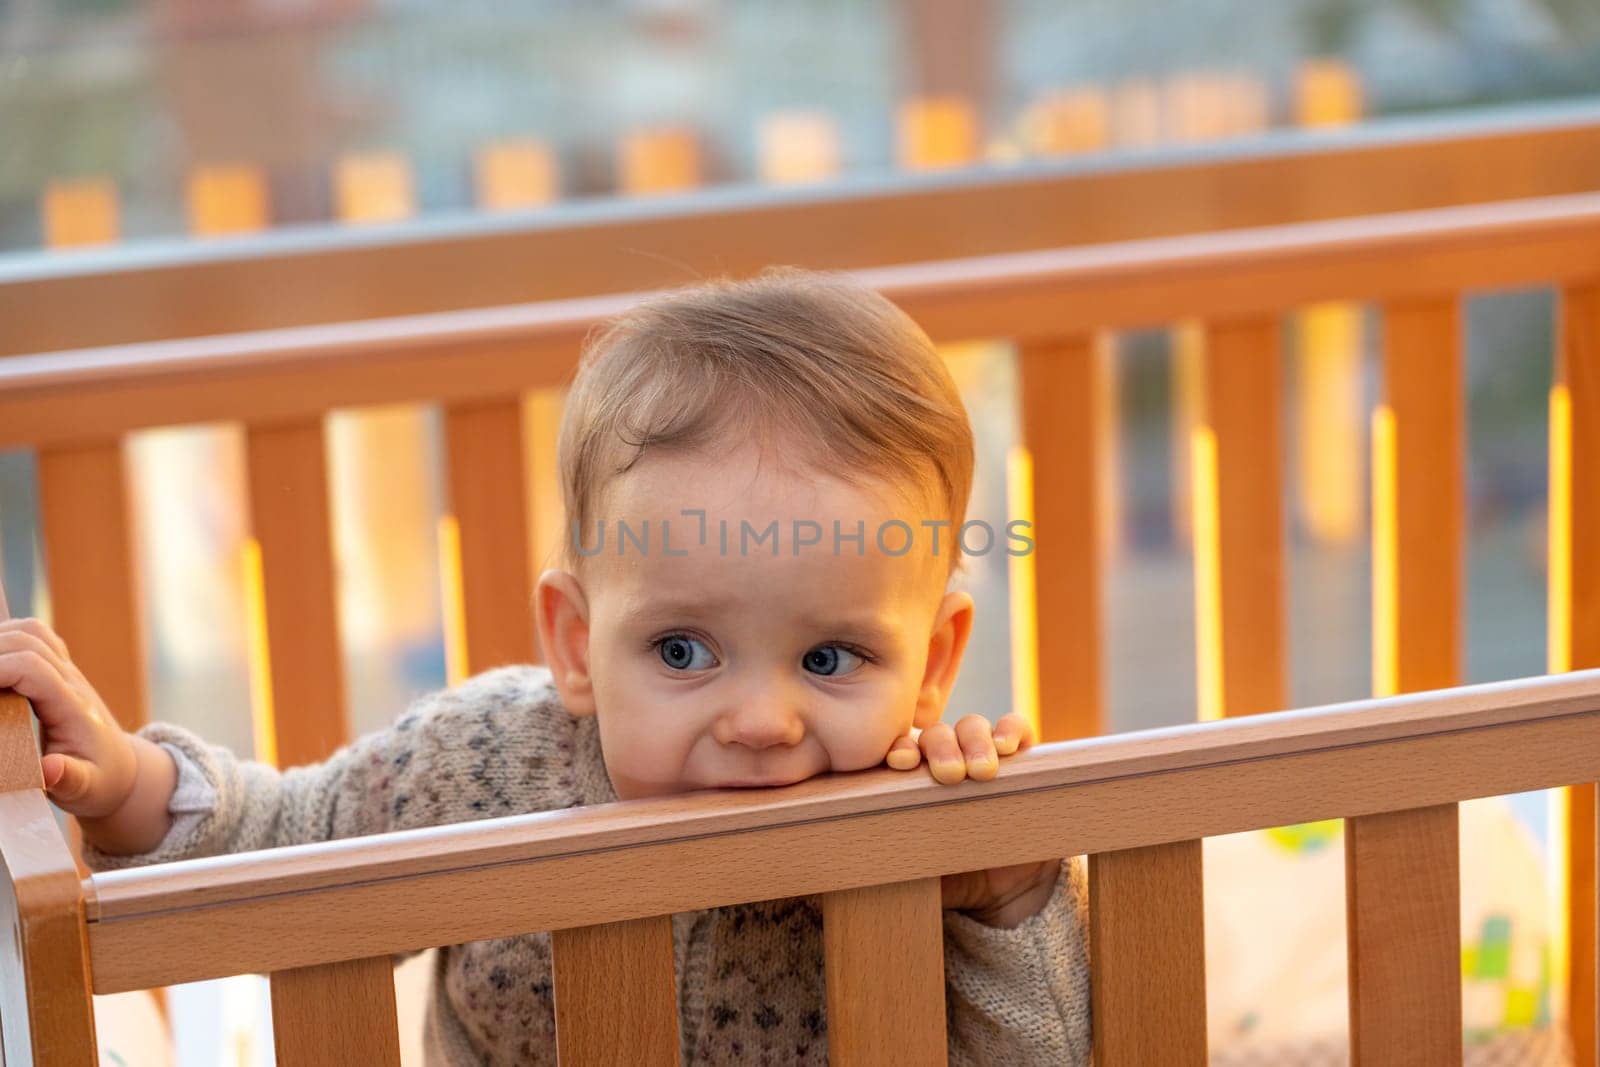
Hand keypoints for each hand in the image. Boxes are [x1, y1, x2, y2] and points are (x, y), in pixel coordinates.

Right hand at [0, 618, 138, 818]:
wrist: (120, 766)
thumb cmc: (98, 779)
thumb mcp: (86, 788)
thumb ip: (69, 779)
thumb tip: (49, 769)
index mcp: (73, 707)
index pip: (32, 668)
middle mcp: (71, 682)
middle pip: (27, 642)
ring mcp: (68, 672)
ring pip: (31, 632)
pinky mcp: (60, 671)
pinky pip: (34, 638)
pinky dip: (8, 639)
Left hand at [882, 713, 1054, 925]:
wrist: (1001, 890)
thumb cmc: (950, 875)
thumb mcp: (920, 867)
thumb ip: (897, 856)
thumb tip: (868, 859)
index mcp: (913, 780)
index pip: (902, 751)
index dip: (900, 750)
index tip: (899, 763)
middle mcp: (945, 760)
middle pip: (937, 735)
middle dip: (941, 749)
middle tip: (950, 775)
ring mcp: (982, 755)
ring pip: (972, 727)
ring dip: (975, 743)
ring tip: (981, 772)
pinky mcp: (1021, 759)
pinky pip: (1016, 729)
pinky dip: (1010, 731)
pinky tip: (1007, 747)